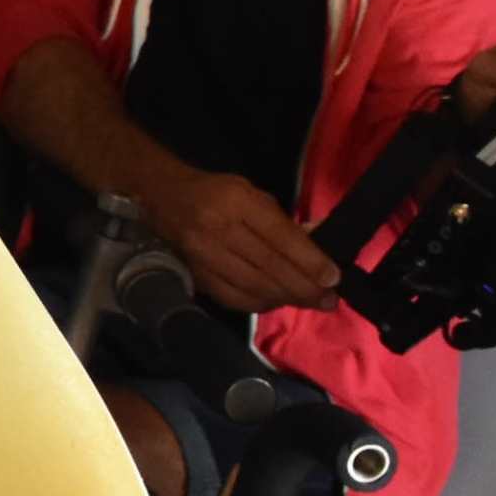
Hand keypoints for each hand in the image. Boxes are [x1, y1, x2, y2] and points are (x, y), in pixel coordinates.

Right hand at [146, 165, 342, 314]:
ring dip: (286, 298)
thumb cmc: (216, 192)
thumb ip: (282, 222)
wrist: (163, 196)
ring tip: (311, 303)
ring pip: (252, 285)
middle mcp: (216, 228)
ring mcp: (202, 254)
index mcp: (236, 201)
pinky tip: (277, 301)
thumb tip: (316, 254)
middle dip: (304, 286)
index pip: (279, 235)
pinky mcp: (194, 273)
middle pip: (268, 266)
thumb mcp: (251, 194)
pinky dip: (260, 303)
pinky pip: (232, 297)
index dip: (309, 260)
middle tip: (329, 300)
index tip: (332, 278)